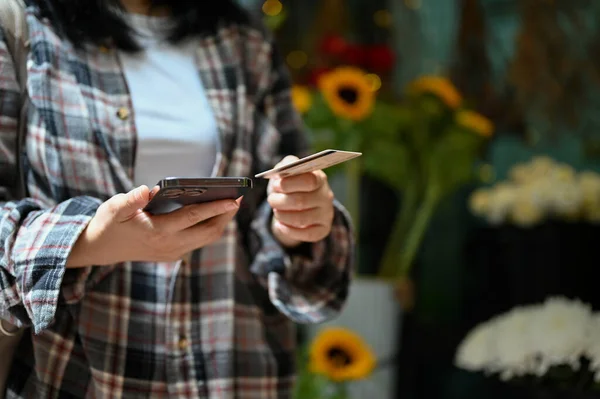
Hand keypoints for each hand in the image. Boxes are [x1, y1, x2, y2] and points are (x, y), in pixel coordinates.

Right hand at [67, 186, 239, 266]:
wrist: (101, 249)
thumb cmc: (110, 224)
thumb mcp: (114, 209)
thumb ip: (131, 200)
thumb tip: (147, 190)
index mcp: (158, 232)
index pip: (193, 218)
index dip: (216, 208)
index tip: (235, 199)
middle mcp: (170, 245)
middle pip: (208, 231)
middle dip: (226, 215)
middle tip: (238, 197)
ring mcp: (173, 252)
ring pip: (206, 238)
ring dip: (220, 222)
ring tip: (231, 203)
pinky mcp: (174, 253)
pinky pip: (199, 240)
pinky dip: (209, 227)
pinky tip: (214, 212)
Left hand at [268, 156, 334, 247]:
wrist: (299, 203)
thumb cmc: (291, 184)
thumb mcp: (288, 171)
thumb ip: (286, 165)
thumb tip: (280, 174)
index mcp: (319, 178)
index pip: (309, 181)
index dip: (288, 184)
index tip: (276, 185)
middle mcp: (326, 196)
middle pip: (302, 201)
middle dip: (280, 201)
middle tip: (271, 200)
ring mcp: (326, 214)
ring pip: (302, 219)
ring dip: (282, 216)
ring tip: (276, 212)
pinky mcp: (323, 229)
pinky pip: (307, 235)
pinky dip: (289, 231)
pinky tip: (280, 225)